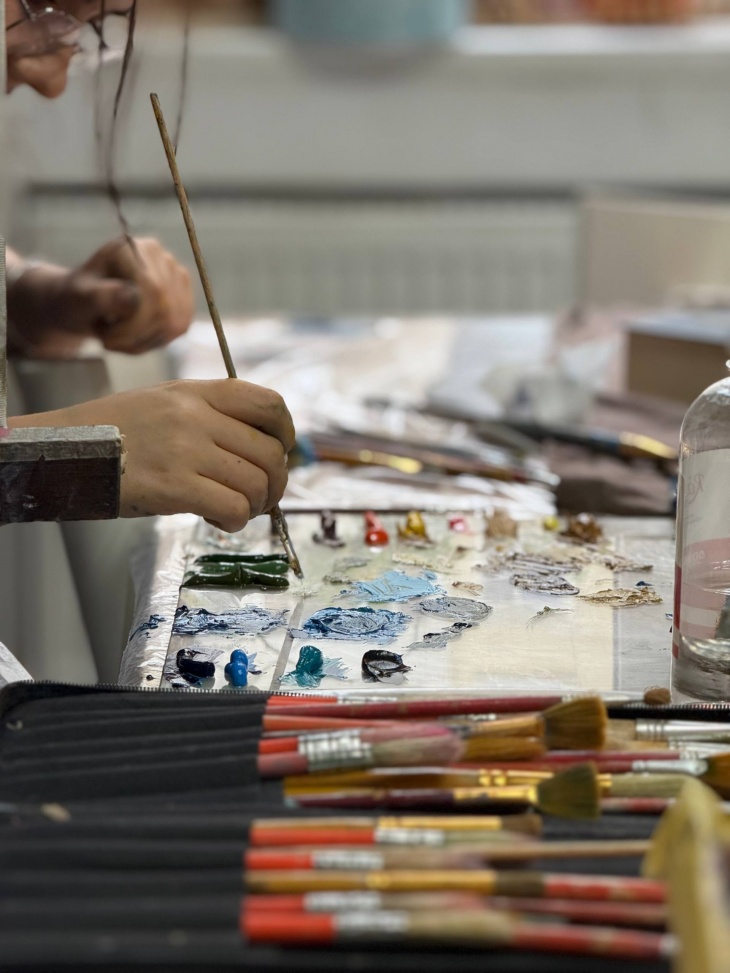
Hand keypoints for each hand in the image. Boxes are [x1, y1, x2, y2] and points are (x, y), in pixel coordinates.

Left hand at [7, 237, 194, 355]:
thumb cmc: (78, 298)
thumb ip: (102, 296)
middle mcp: (161, 257)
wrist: (84, 303)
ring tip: (118, 336)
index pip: (153, 292)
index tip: (105, 337)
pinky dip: (155, 341)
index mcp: (134, 249)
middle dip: (136, 335)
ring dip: (143, 340)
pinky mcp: (183, 296)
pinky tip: (134, 336)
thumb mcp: (79, 298)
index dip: (134, 325)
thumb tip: (132, 296)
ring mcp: (176, 276)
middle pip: (166, 310)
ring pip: (174, 323)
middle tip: (108, 340)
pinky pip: (180, 327)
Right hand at [9, 379, 294, 532]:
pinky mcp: (174, 486)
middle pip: (270, 452)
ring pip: (256, 483)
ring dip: (257, 505)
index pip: (268, 403)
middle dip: (276, 482)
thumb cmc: (114, 431)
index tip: (281, 452)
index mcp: (196, 393)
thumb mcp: (164, 401)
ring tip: (237, 509)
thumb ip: (210, 413)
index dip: (285, 432)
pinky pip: (233, 507)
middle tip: (261, 497)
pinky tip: (218, 519)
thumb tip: (260, 444)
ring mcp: (185, 450)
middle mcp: (196, 417)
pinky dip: (235, 520)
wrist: (62, 450)